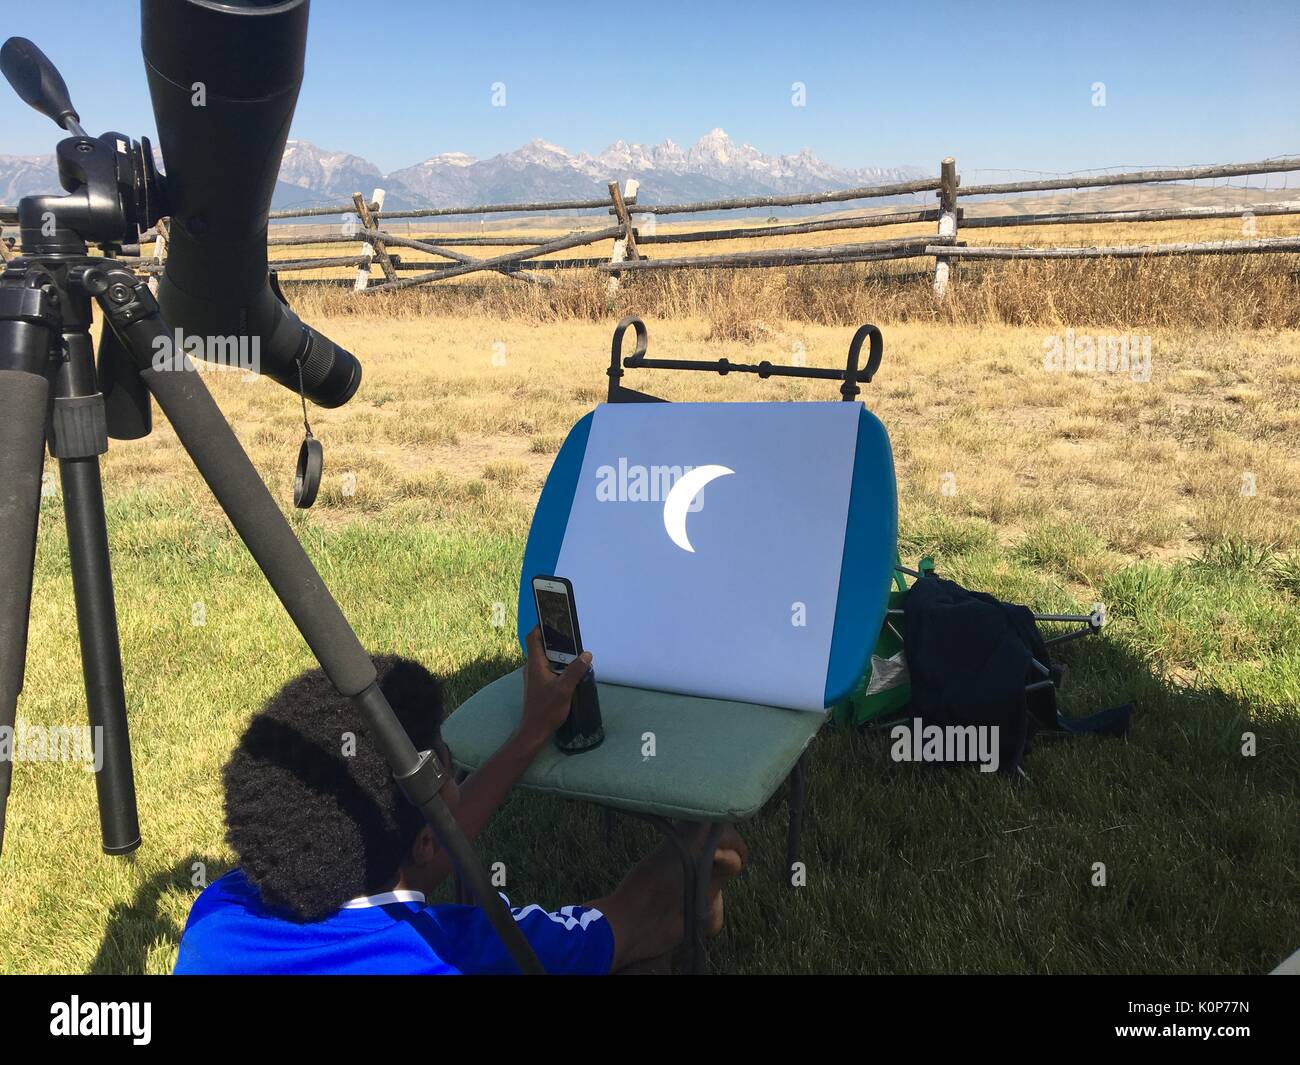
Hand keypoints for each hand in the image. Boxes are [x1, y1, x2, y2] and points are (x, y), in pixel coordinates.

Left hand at [518, 626, 591, 747]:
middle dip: (554, 638)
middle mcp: (532, 667)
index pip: (532, 638)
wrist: (534, 731)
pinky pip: (546, 668)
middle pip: (540, 646)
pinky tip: (569, 669)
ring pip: (544, 658)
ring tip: (574, 650)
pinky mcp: (537, 685)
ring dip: (557, 653)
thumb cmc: (547, 709)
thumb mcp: (565, 689)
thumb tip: (587, 654)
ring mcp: (533, 677)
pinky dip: (557, 664)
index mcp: (535, 664)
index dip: (540, 626)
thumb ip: (575, 670)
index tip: (553, 620)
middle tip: (571, 634)